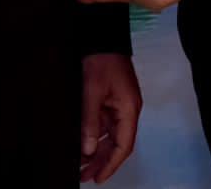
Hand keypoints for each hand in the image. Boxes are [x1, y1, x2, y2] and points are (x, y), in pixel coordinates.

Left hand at [80, 53, 140, 183]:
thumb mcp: (92, 91)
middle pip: (117, 144)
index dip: (111, 164)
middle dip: (101, 162)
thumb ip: (90, 121)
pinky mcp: (110, 100)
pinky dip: (94, 136)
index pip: (123, 145)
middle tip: (85, 177)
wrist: (102, 35)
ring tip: (81, 167)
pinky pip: (104, 125)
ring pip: (109, 136)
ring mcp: (119, 105)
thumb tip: (88, 149)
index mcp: (129, 109)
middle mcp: (127, 110)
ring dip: (97, 151)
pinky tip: (82, 145)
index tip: (98, 178)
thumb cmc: (101, 60)